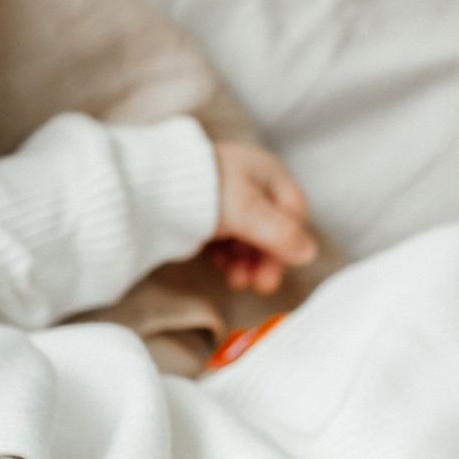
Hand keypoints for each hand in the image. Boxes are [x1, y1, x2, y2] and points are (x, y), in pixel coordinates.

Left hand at [208, 141, 314, 293]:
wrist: (149, 187)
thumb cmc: (205, 191)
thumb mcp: (248, 211)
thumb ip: (279, 233)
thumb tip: (308, 254)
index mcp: (268, 173)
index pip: (293, 211)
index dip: (290, 242)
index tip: (279, 268)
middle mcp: (248, 182)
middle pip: (270, 226)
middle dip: (266, 257)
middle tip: (261, 285)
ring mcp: (225, 197)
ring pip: (246, 234)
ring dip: (246, 260)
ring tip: (237, 281)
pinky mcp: (202, 212)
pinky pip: (223, 237)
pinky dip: (226, 254)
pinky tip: (220, 266)